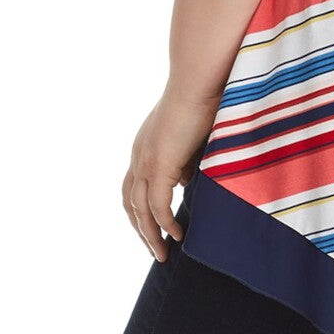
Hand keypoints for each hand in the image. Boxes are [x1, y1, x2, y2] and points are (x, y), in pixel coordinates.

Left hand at [121, 88, 218, 260]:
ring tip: (162, 253)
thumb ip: (187, 158)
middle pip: (130, 203)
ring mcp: (146, 160)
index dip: (141, 211)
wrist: (200, 80)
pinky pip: (158, 205)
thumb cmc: (203, 99)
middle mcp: (139, 156)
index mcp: (145, 147)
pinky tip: (176, 235)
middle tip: (156, 250)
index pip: (134, 187)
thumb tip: (187, 181)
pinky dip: (164, 223)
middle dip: (141, 230)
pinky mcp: (160, 165)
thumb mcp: (192, 135)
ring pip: (140, 210)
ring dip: (150, 235)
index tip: (155, 229)